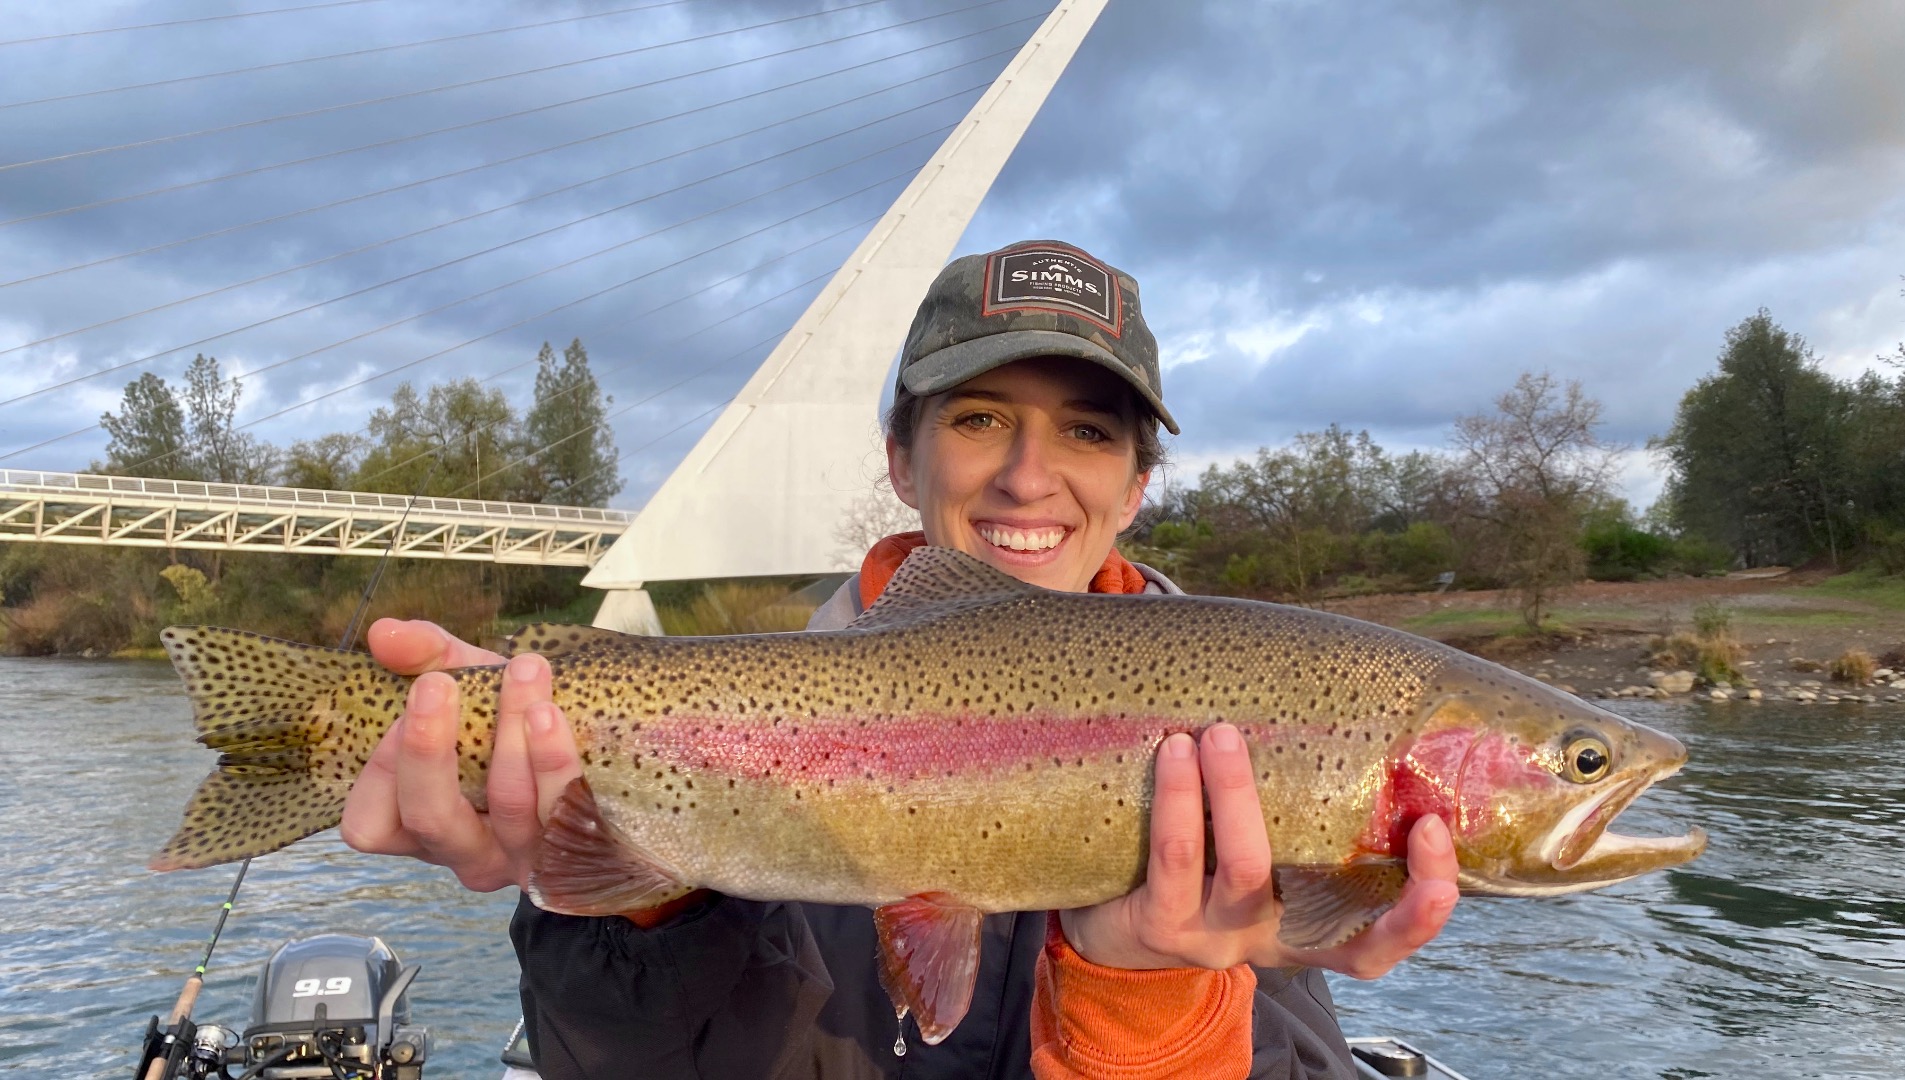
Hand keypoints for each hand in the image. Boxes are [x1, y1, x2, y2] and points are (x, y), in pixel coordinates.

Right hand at [338, 618, 582, 891]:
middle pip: (431, 818)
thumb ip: (425, 654)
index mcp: (416, 822)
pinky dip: (554, 760)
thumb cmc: (509, 720)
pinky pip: (562, 809)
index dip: (381, 771)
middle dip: (429, 751)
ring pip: (507, 806)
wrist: (598, 746)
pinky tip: (551, 713)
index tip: (409, 700)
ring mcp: (519, 857)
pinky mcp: (572, 848)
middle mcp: (462, 851)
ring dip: (510, 737)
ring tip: (523, 672)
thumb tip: (384, 632)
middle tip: (438, 683)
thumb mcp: (466, 682)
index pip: (371, 825)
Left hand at [1057, 724, 1457, 977]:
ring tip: (1224, 732)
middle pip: (1337, 928)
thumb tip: (1346, 701)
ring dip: (1238, 792)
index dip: (1419, 911)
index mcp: (1302, 930)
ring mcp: (1212, 938)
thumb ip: (1300, 810)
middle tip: (1401, 787)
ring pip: (1245, 869)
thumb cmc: (1197, 859)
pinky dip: (1180, 798)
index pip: (1378, 945)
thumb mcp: (1257, 848)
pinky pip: (1175, 858)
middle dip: (1377, 871)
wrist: (1102, 918)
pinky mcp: (1157, 925)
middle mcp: (1265, 941)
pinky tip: (1174, 751)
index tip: (1436, 833)